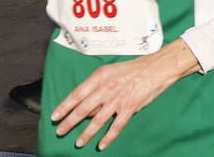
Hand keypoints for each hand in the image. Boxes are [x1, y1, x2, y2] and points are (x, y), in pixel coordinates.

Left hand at [50, 38, 199, 150]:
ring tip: (78, 142)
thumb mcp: (112, 71)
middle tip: (60, 131)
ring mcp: (118, 99)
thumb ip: (98, 86)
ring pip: (97, 120)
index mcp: (100, 76)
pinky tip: (102, 145)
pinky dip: (108, 137)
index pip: (77, 94)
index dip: (64, 106)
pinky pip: (116, 126)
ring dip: (86, 133)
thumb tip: (87, 104)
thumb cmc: (135, 68)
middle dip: (69, 122)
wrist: (158, 67)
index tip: (55, 116)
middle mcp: (107, 88)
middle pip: (83, 109)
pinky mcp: (130, 107)